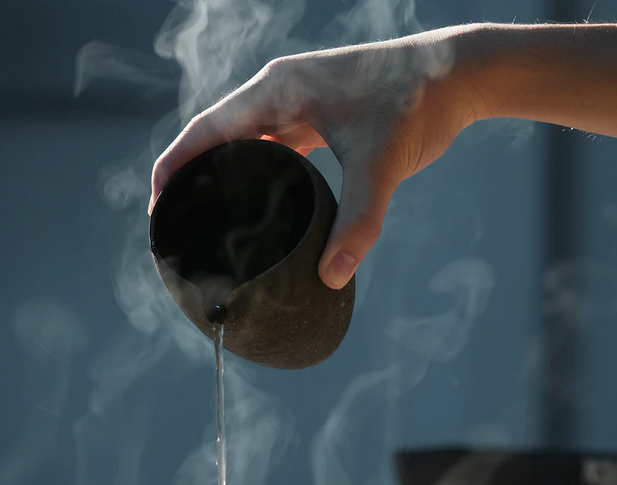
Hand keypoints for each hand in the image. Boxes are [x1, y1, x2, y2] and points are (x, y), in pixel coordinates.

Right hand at [149, 29, 475, 288]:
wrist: (458, 75)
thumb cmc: (416, 105)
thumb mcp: (380, 166)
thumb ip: (357, 224)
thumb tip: (332, 277)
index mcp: (278, 89)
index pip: (207, 129)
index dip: (175, 165)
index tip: (158, 205)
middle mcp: (281, 90)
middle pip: (220, 135)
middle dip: (195, 174)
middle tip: (180, 220)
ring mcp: (301, 101)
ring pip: (248, 139)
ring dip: (227, 172)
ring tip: (211, 214)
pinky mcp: (322, 114)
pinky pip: (277, 142)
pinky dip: (262, 169)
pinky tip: (261, 198)